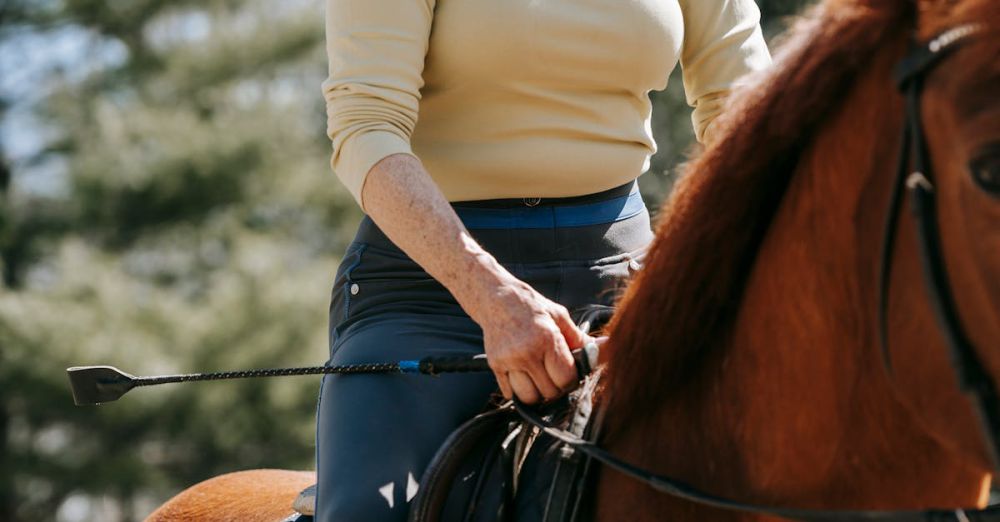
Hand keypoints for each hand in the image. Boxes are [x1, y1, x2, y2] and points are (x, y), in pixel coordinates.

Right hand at [471, 276, 589, 403]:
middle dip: (556, 388)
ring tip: (539, 379)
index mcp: (546, 338)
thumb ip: (580, 338)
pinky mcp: (494, 365)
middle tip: (554, 375)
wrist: (496, 298)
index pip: (565, 378)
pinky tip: (524, 377)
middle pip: (549, 392)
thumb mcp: (559, 316)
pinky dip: (519, 391)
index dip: (571, 380)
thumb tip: (607, 347)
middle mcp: (526, 352)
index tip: (569, 373)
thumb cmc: (532, 307)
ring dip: (537, 393)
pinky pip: (510, 394)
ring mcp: (508, 360)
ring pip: (528, 398)